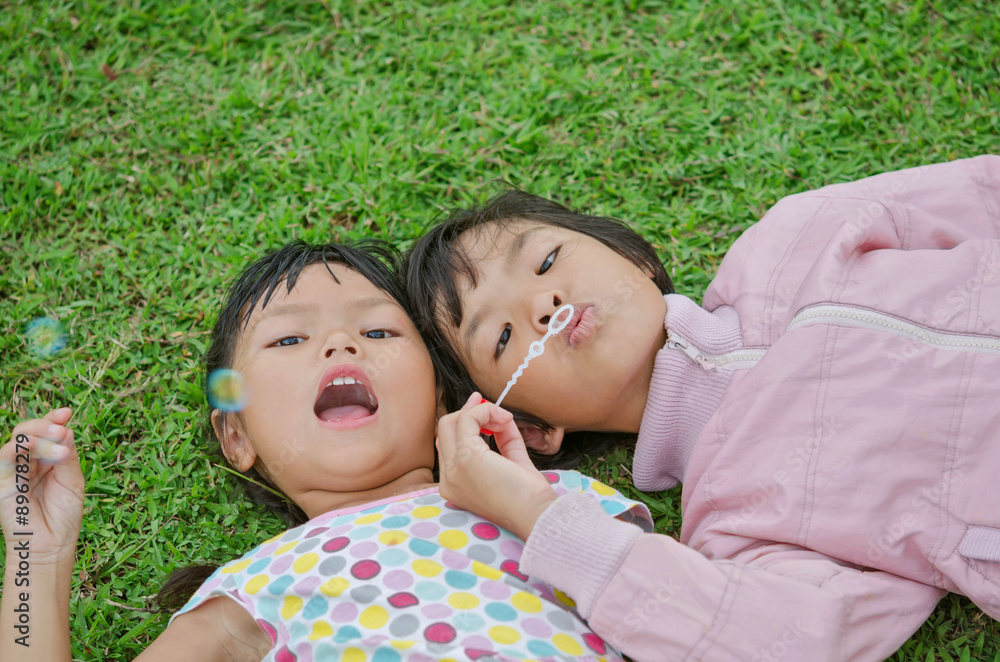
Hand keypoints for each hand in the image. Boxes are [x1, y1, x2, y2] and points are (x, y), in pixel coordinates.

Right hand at [0, 408, 84, 565]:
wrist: (51, 544)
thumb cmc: (64, 515)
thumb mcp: (73, 480)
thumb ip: (67, 456)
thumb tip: (65, 430)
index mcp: (48, 459)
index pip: (48, 433)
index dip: (54, 419)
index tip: (66, 412)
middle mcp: (30, 462)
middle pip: (31, 431)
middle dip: (46, 424)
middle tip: (62, 429)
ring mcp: (15, 470)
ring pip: (19, 439)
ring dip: (38, 435)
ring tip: (58, 439)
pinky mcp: (2, 480)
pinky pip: (5, 456)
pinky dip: (19, 446)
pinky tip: (36, 447)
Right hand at [435, 394, 556, 540]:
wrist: (537, 515)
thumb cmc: (529, 496)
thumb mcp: (512, 464)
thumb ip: (504, 441)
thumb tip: (501, 419)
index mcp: (454, 485)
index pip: (448, 445)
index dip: (465, 423)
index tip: (485, 408)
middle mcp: (448, 479)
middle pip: (444, 430)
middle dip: (467, 412)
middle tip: (489, 405)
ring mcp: (453, 469)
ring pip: (450, 422)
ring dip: (480, 412)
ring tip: (504, 419)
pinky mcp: (466, 458)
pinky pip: (467, 419)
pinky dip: (486, 411)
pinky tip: (505, 420)